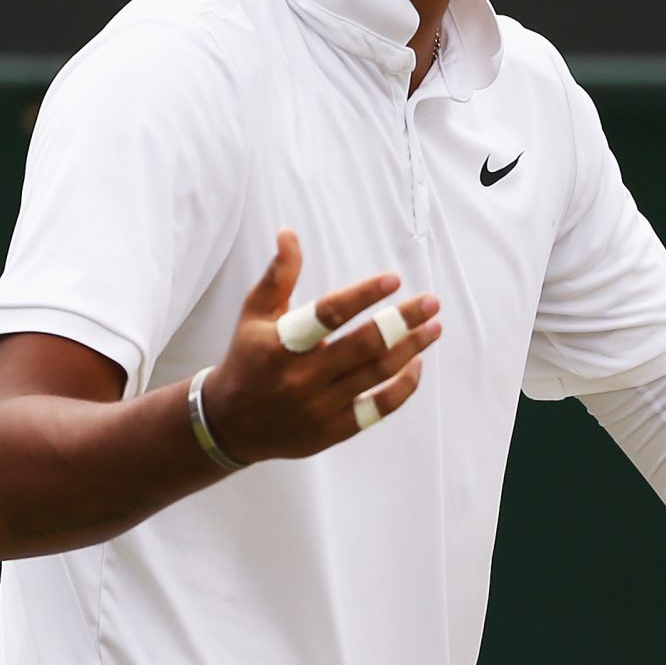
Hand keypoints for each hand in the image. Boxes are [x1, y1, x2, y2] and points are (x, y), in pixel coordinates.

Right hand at [199, 230, 441, 463]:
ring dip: (411, 348)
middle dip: (403, 321)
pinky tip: (416, 363)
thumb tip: (289, 233)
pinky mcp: (333, 430)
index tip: (393, 279)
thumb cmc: (249, 357)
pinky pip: (379, 408)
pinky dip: (403, 386)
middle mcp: (301, 377)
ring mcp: (319, 407)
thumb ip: (279, 275)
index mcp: (281, 344)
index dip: (362, 295)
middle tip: (432, 302)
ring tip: (433, 326)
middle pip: (363, 345)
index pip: (328, 314)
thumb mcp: (255, 314)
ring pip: (377, 374)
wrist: (231, 423)